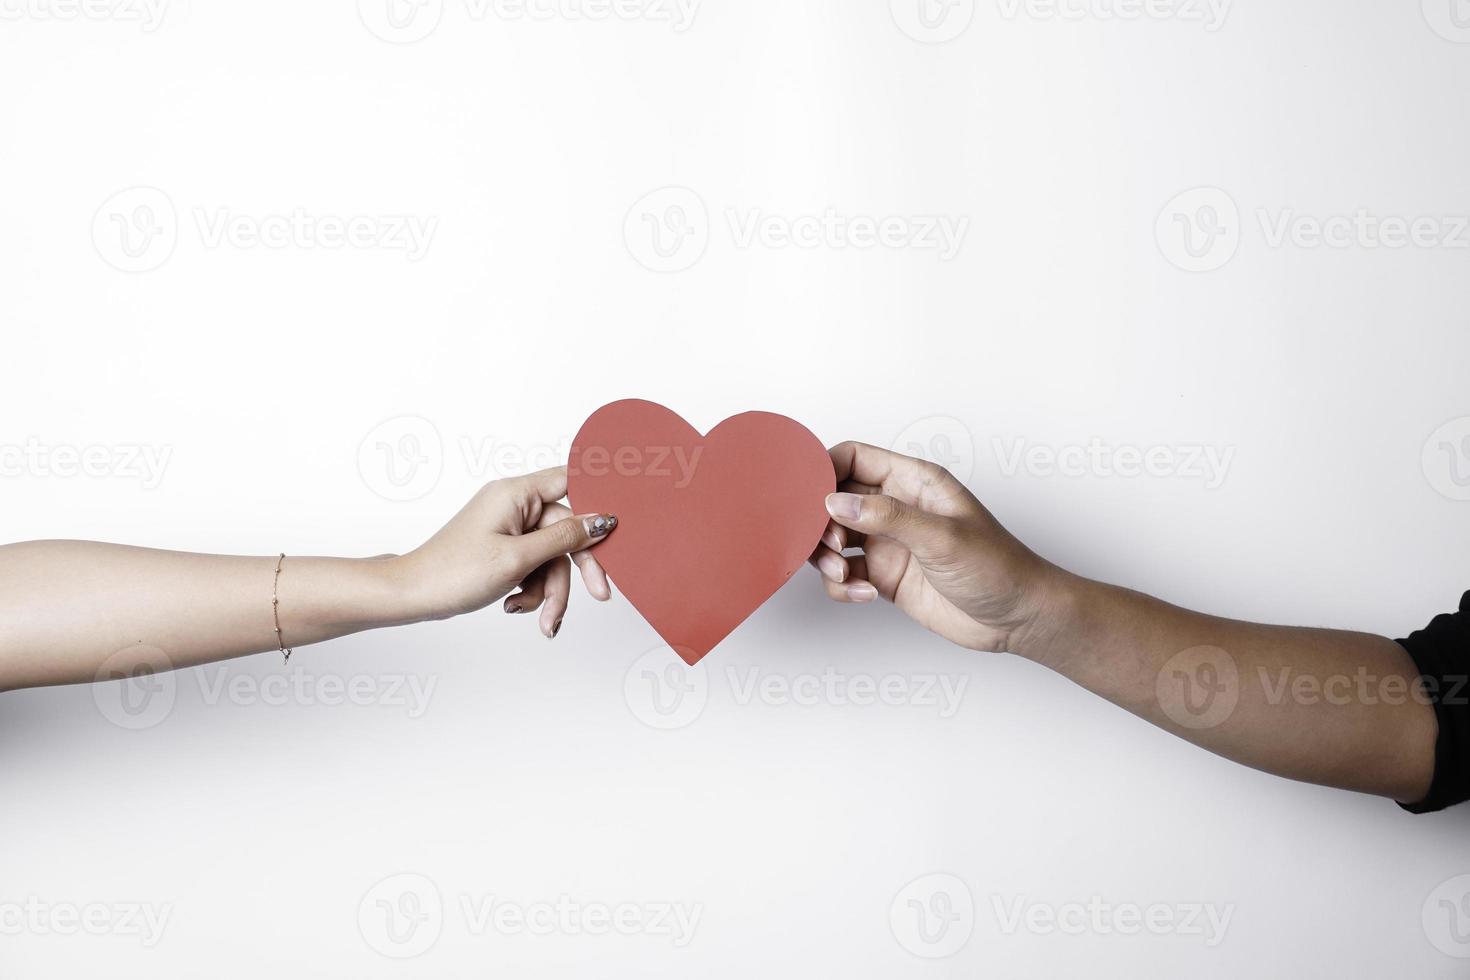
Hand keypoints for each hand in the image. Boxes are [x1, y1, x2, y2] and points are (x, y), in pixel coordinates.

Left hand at [400, 466, 618, 637]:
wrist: (413, 595)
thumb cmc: (453, 572)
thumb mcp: (518, 559)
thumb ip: (563, 538)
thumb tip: (601, 521)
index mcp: (515, 493)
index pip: (570, 480)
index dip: (598, 497)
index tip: (619, 522)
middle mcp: (514, 505)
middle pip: (566, 531)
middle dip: (575, 569)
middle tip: (599, 595)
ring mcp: (509, 527)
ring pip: (552, 555)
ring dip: (550, 589)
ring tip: (541, 618)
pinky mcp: (504, 548)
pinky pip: (535, 565)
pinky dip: (533, 589)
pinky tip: (517, 606)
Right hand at [807, 442, 1056, 652]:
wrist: (1017, 618)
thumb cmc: (998, 567)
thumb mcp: (942, 537)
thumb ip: (887, 517)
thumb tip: (836, 503)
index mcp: (912, 481)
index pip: (853, 457)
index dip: (824, 469)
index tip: (806, 495)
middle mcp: (895, 507)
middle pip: (833, 499)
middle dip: (821, 522)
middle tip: (830, 544)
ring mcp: (888, 542)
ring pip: (833, 538)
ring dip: (827, 557)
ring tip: (845, 573)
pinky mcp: (885, 575)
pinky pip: (844, 573)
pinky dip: (843, 585)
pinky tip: (866, 594)